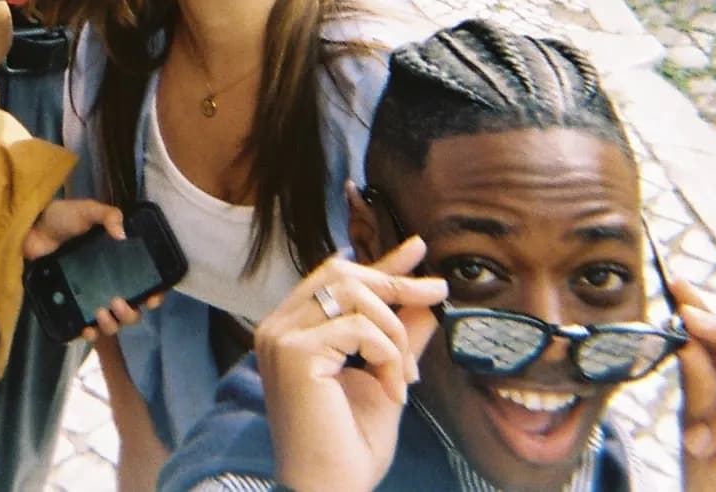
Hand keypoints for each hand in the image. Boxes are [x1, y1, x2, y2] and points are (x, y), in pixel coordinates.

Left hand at [23, 199, 163, 340]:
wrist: (31, 228)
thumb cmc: (63, 218)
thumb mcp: (88, 211)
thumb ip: (107, 216)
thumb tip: (122, 235)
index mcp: (119, 263)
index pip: (145, 285)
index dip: (154, 296)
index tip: (153, 298)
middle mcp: (109, 284)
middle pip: (131, 312)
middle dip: (130, 314)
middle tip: (118, 302)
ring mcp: (90, 297)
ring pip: (111, 324)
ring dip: (111, 325)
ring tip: (101, 311)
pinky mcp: (71, 305)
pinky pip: (84, 327)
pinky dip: (89, 333)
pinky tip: (86, 329)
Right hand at [257, 239, 447, 491]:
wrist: (329, 490)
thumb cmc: (349, 447)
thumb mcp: (385, 381)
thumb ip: (400, 339)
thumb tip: (427, 300)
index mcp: (292, 331)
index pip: (335, 278)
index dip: (380, 262)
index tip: (417, 248)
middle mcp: (277, 327)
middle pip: (342, 273)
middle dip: (396, 283)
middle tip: (438, 294)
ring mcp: (280, 337)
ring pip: (354, 294)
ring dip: (395, 332)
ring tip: (406, 376)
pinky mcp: (294, 353)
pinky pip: (359, 329)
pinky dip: (388, 357)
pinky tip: (394, 391)